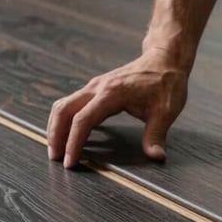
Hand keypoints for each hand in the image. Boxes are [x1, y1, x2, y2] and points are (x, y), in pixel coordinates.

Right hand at [47, 50, 188, 167]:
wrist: (164, 60)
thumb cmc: (165, 83)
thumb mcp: (165, 112)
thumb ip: (156, 135)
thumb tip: (156, 157)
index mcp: (112, 94)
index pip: (83, 120)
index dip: (74, 142)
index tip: (70, 161)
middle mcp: (97, 88)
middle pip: (64, 110)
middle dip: (56, 135)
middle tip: (55, 157)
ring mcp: (94, 87)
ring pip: (64, 105)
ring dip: (56, 126)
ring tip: (56, 148)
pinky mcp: (96, 88)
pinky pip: (72, 103)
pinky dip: (64, 119)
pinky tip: (68, 134)